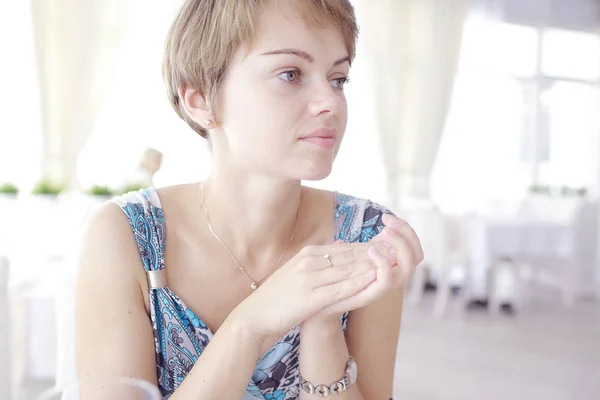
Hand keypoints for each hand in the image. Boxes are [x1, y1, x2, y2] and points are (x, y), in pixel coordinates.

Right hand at [232, 241, 390, 340]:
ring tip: (392, 264)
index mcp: (308, 253)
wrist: (254, 315)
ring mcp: (309, 277)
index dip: (367, 247)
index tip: (386, 247)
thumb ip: (320, 258)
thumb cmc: (278, 296)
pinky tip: (373, 283)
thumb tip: (341, 245)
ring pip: (347, 269)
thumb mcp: (298, 271)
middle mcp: (309, 260)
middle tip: (397, 251)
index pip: (344, 248)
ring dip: (371, 265)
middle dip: (374, 253)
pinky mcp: (310, 296)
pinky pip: (340, 288)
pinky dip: (358, 284)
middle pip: (349, 255)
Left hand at [317, 214, 422, 315]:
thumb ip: (362, 245)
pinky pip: (388, 280)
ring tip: (386, 231)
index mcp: (389, 266)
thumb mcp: (348, 257)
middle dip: (408, 235)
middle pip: (417, 256)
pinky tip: (373, 250)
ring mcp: (383, 287)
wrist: (316, 306)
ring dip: (400, 246)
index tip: (387, 217)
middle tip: (389, 223)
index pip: (413, 247)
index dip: (406, 230)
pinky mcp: (371, 295)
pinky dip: (384, 264)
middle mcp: (392, 277)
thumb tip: (373, 230)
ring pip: (408, 267)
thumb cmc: (332, 280)